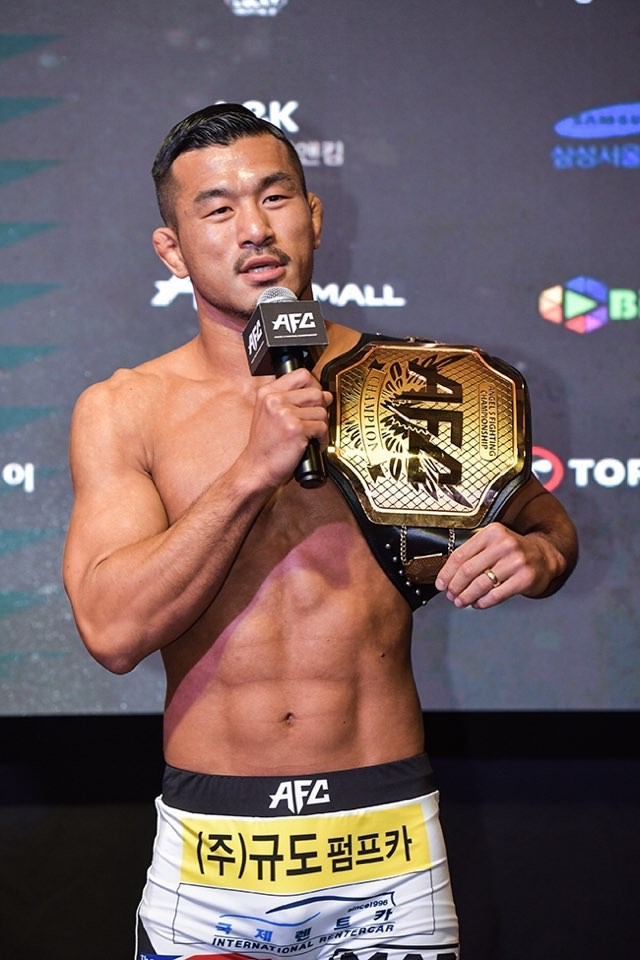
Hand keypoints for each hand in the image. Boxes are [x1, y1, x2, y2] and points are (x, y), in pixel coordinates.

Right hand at [244, 367, 332, 487]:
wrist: (257, 468)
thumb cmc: (265, 445)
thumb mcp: (269, 414)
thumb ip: (291, 399)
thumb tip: (324, 393)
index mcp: (267, 392)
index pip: (302, 375)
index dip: (314, 386)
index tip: (314, 399)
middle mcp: (275, 400)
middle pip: (316, 392)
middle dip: (321, 408)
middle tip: (315, 420)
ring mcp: (285, 413)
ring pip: (322, 410)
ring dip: (322, 425)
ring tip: (312, 434)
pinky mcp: (296, 429)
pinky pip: (322, 427)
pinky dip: (322, 438)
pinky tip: (313, 443)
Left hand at [434, 522, 561, 608]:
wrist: (545, 556)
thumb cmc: (513, 552)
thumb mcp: (494, 542)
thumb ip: (474, 553)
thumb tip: (447, 575)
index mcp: (492, 532)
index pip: (461, 554)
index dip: (447, 572)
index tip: (441, 584)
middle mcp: (504, 544)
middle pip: (469, 570)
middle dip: (455, 587)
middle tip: (450, 596)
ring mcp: (516, 561)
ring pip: (481, 584)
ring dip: (466, 597)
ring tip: (461, 602)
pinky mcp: (524, 578)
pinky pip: (496, 595)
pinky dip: (483, 602)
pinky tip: (477, 603)